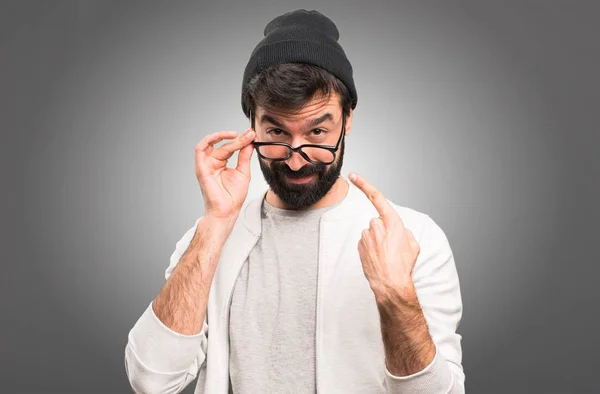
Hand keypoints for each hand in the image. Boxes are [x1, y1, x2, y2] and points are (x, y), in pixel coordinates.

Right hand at [195, 128, 255, 221]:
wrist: (227, 210)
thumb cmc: (233, 197)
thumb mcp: (243, 172)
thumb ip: (244, 156)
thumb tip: (249, 143)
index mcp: (221, 164)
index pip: (230, 147)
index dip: (241, 140)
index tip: (251, 135)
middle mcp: (212, 163)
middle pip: (224, 145)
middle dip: (238, 139)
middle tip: (249, 135)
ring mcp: (206, 165)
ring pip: (213, 145)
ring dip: (223, 137)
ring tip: (236, 135)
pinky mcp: (201, 168)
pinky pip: (200, 149)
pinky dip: (209, 140)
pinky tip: (221, 137)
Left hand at [349, 172, 420, 297]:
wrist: (391, 284)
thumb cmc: (404, 264)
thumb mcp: (413, 244)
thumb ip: (403, 231)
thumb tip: (397, 230)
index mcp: (392, 222)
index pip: (377, 197)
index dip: (364, 184)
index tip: (353, 175)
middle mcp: (376, 226)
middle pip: (378, 221)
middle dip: (384, 229)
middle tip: (392, 246)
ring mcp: (366, 236)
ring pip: (372, 232)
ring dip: (377, 240)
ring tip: (386, 254)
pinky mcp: (359, 246)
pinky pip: (366, 242)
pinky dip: (371, 248)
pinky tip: (378, 258)